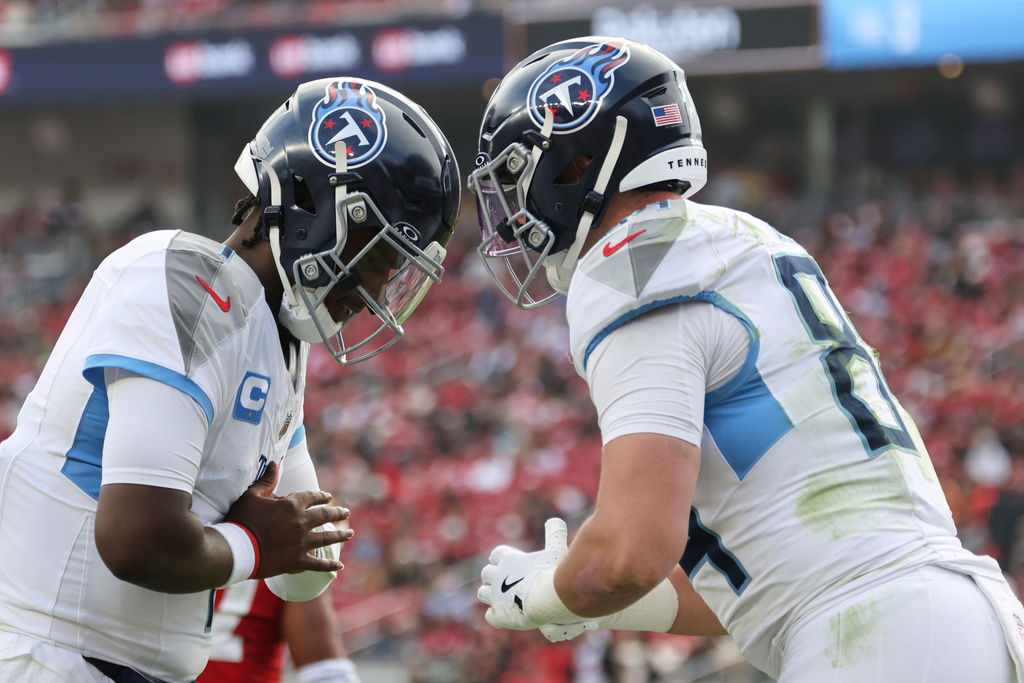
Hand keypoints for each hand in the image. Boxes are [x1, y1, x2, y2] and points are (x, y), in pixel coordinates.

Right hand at [224, 462, 353, 578]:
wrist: (237, 550)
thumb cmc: (242, 521)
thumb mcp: (252, 496)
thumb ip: (267, 481)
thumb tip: (274, 464)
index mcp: (291, 505)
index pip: (311, 497)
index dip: (321, 496)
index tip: (328, 497)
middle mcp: (301, 522)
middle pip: (325, 515)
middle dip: (337, 513)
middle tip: (346, 512)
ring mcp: (301, 543)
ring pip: (327, 537)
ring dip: (340, 535)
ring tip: (350, 533)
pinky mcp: (298, 561)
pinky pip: (318, 563)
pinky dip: (330, 565)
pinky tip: (340, 565)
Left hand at [478, 518, 597, 640]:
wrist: (547, 598)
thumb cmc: (552, 573)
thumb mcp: (556, 550)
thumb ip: (554, 535)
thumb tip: (556, 520)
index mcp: (508, 559)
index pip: (497, 554)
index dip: (502, 558)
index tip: (508, 562)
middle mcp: (497, 576)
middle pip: (486, 573)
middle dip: (492, 577)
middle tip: (504, 582)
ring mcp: (496, 596)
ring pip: (482, 593)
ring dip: (489, 594)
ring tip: (501, 599)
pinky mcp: (498, 615)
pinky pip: (490, 616)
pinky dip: (495, 616)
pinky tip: (503, 617)